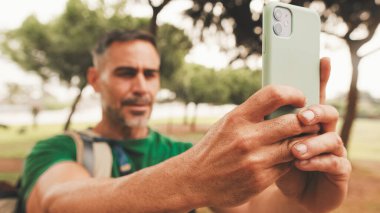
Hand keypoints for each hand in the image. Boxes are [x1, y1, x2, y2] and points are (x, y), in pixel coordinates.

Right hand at [180, 85, 320, 207]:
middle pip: (293, 122)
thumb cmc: (213, 147)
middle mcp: (247, 138)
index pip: (274, 95)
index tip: (300, 97)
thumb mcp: (226, 124)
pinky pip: (288, 165)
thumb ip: (251, 114)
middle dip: (307, 120)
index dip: (293, 93)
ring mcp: (255, 160)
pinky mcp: (260, 179)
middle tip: (311, 119)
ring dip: (305, 140)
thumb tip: (281, 103)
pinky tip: (292, 155)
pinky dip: (294, 159)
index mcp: (237, 118)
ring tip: (306, 137)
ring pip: (296, 145)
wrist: (194, 179)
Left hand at [276, 58, 350, 211]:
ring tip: (294, 149)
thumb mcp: (266, 141)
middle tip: (302, 116)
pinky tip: (300, 163)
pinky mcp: (338, 170)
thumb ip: (268, 121)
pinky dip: (317, 161)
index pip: (314, 95)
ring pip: (333, 138)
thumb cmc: (273, 162)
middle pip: (328, 112)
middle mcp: (322, 131)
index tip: (322, 59)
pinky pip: (334, 163)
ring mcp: (333, 150)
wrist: (286, 191)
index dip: (320, 77)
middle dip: (316, 111)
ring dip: (313, 142)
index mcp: (305, 120)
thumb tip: (256, 100)